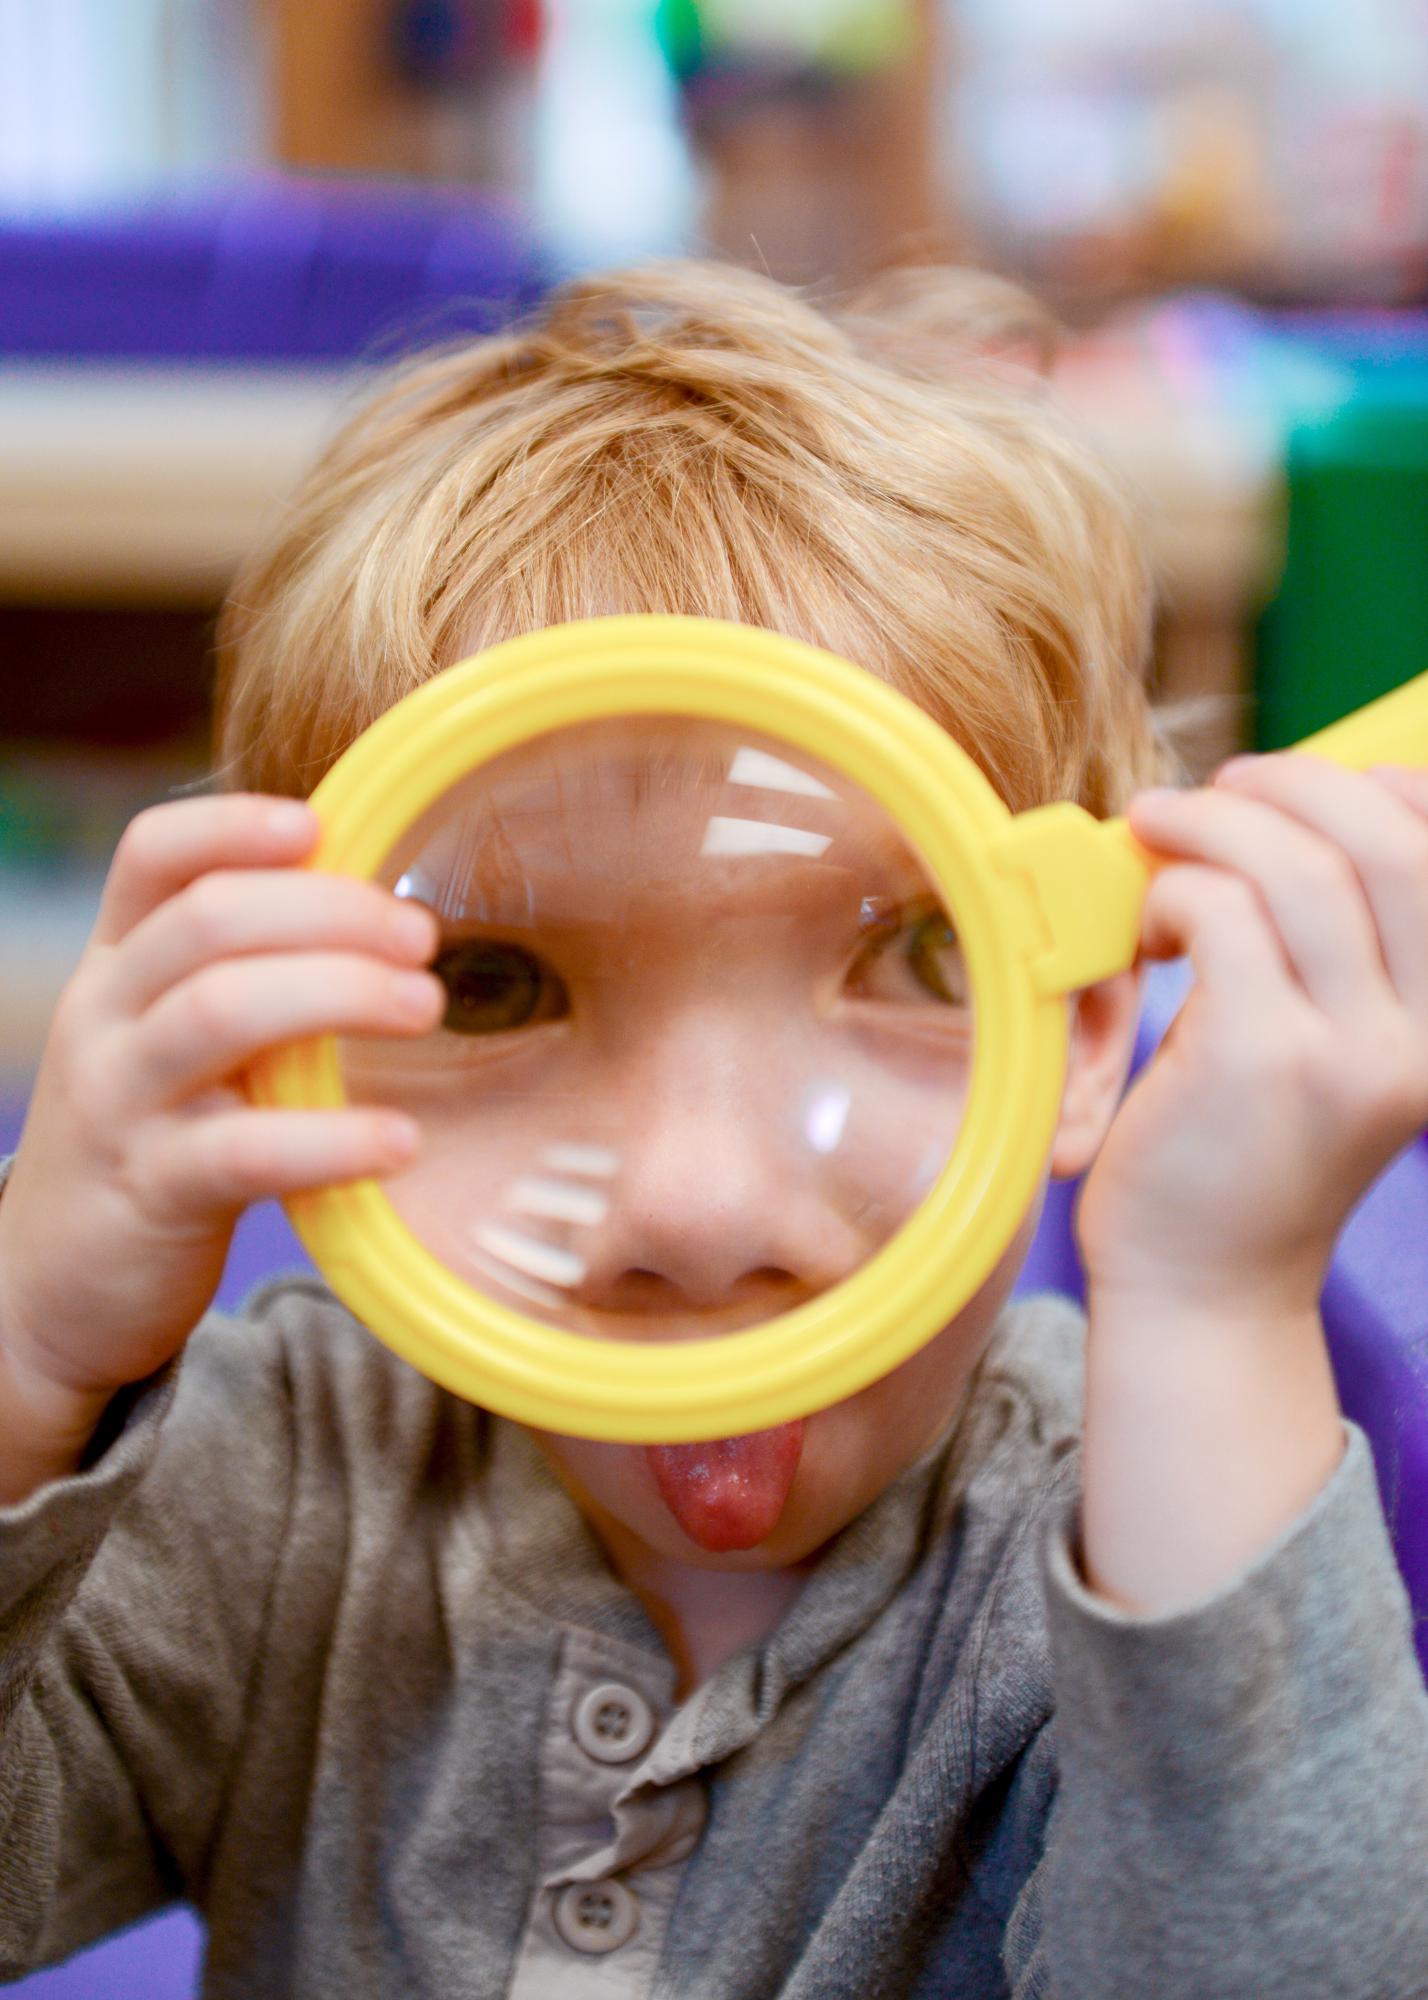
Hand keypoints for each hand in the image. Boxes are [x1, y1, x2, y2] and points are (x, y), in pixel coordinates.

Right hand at [0, 796, 443, 1411]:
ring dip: (338, 994)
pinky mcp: (151, 1193)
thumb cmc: (153, 1142)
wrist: (49, 1290)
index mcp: (117, 966)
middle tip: (420, 938)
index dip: (235, 825)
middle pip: (207, 921)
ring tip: (425, 1006)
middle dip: (328, 912)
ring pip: (220, 1012)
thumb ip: (248, 980)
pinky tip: (401, 1140)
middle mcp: (105, 1019)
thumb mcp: (174, 1044)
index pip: (153, 856)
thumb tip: (384, 915)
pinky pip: (244, 1149)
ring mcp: (121, 1105)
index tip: (323, 824)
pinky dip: (332, 1137)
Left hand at [1076, 757, 1427, 1316]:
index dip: (1383, 789)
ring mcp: (1350, 1052)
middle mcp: (1426, 1036)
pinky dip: (1172, 893)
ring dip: (1211, 825)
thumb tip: (1303, 805)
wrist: (1205, 1285)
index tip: (1303, 785)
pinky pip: (1218, 913)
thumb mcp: (1329, 1039)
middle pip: (1386, 841)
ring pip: (1295, 867)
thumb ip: (1338, 942)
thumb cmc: (1248, 1146)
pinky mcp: (1259, 1062)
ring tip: (1160, 835)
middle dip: (1288, 784)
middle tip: (1212, 790)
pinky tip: (1150, 930)